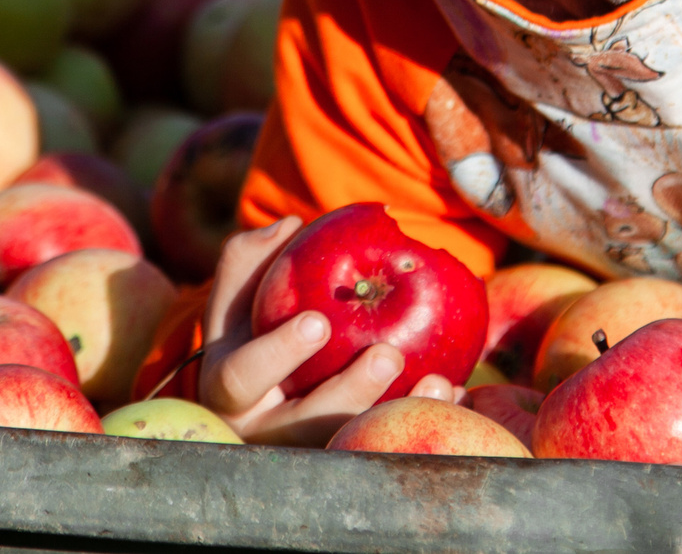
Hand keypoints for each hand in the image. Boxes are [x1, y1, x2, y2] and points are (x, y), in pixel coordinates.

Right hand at [197, 217, 461, 445]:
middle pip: (303, 424)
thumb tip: (291, 227)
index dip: (278, 352)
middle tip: (388, 356)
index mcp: (229, 388)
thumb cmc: (254, 326)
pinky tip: (451, 390)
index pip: (243, 375)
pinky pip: (385, 442)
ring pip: (349, 441)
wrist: (264, 386)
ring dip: (396, 412)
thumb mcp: (240, 298)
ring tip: (434, 380)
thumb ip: (252, 259)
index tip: (318, 322)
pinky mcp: (344, 454)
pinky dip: (420, 417)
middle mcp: (263, 430)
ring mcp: (305, 449)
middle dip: (349, 392)